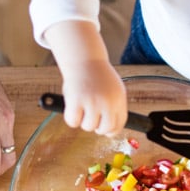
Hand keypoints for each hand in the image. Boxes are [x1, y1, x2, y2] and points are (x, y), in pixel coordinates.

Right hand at [44, 21, 126, 135]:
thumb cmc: (98, 75)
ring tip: (81, 107)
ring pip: (88, 127)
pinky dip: (70, 118)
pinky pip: (73, 122)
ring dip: (82, 120)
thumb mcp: (114, 89)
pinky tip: (72, 107)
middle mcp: (108, 102)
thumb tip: (110, 130)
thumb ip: (114, 107)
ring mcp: (92, 102)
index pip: (119, 125)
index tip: (105, 130)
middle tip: (90, 118)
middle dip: (96, 127)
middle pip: (104, 129)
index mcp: (119, 100)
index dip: (110, 131)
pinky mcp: (76, 101)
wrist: (84, 59)